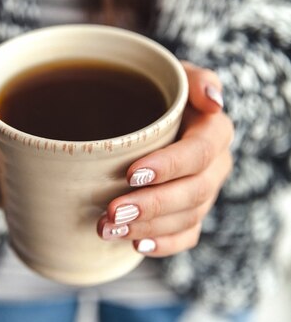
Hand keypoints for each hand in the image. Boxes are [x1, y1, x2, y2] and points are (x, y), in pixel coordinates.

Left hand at [97, 63, 233, 256]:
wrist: (150, 112)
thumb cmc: (158, 92)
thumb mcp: (174, 75)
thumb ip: (195, 80)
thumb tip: (213, 101)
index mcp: (214, 131)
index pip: (199, 152)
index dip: (169, 166)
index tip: (131, 174)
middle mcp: (215, 165)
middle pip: (194, 192)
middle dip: (152, 205)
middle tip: (112, 211)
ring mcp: (205, 192)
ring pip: (187, 218)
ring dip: (148, 227)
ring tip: (107, 228)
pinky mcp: (191, 212)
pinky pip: (187, 236)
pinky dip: (164, 245)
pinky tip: (136, 246)